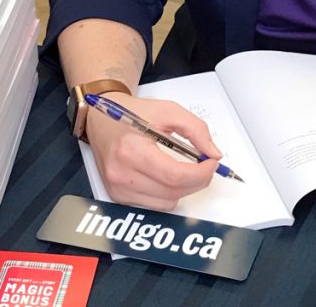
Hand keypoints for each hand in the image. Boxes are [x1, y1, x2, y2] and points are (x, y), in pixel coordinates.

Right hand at [85, 94, 220, 210]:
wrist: (102, 118)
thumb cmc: (133, 113)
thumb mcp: (168, 110)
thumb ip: (196, 130)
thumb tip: (213, 153)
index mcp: (132, 150)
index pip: (174, 175)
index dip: (200, 173)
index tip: (211, 163)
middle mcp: (122, 173)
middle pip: (172, 192)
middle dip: (197, 181)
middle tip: (204, 165)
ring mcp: (118, 188)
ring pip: (166, 203)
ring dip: (182, 188)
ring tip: (183, 169)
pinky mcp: (118, 196)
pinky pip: (154, 205)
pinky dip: (167, 193)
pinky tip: (166, 176)